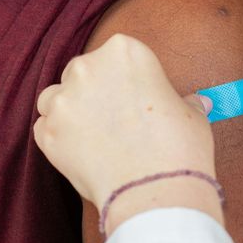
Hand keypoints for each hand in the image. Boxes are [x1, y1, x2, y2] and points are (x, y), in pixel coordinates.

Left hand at [34, 34, 221, 233]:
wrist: (156, 191)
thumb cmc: (179, 148)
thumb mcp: (191, 114)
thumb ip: (183, 102)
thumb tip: (198, 103)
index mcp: (124, 50)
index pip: (113, 55)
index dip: (122, 79)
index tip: (131, 98)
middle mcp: (87, 67)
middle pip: (80, 72)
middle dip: (92, 92)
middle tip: (112, 120)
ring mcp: (63, 100)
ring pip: (54, 98)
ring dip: (70, 113)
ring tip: (94, 138)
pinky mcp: (47, 133)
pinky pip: (44, 128)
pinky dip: (58, 139)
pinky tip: (82, 155)